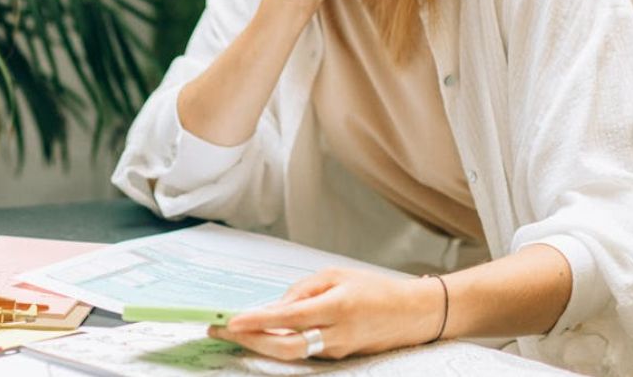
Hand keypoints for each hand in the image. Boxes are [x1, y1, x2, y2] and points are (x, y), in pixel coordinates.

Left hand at [208, 267, 443, 360]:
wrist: (412, 314)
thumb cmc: (375, 289)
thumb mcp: (337, 275)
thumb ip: (303, 289)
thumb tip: (275, 306)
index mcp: (336, 307)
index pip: (288, 318)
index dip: (257, 322)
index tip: (231, 322)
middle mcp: (335, 334)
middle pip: (284, 346)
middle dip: (249, 341)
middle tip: (220, 332)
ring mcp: (336, 349)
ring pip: (290, 352)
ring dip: (259, 343)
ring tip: (232, 332)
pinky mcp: (337, 356)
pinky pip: (302, 351)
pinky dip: (278, 342)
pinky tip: (261, 334)